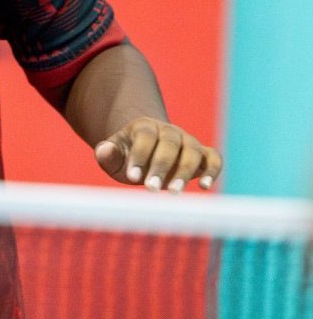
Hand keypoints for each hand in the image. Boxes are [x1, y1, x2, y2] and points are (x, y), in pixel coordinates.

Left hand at [94, 118, 221, 192]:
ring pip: (193, 150)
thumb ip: (107, 153)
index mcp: (144, 126)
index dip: (139, 155)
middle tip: (150, 189)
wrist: (146, 154)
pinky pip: (214, 158)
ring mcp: (188, 140)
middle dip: (160, 166)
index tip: (132, 178)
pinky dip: (212, 170)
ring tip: (174, 192)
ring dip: (185, 171)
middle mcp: (169, 131)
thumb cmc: (127, 157)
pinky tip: (203, 186)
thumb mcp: (113, 156)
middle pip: (169, 143)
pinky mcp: (203, 154)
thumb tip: (104, 149)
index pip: (145, 136)